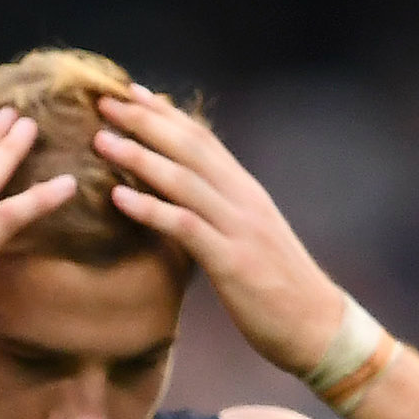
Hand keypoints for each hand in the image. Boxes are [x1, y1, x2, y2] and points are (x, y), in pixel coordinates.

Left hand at [93, 85, 345, 375]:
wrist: (317, 326)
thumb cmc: (278, 288)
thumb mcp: (248, 238)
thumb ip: (220, 212)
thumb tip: (185, 196)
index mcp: (245, 191)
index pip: (202, 139)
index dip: (165, 113)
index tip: (129, 92)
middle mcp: (243, 199)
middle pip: (190, 147)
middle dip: (145, 121)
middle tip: (104, 102)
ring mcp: (239, 228)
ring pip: (184, 180)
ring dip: (140, 157)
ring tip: (101, 142)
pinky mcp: (232, 261)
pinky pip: (185, 227)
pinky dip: (151, 209)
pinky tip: (118, 197)